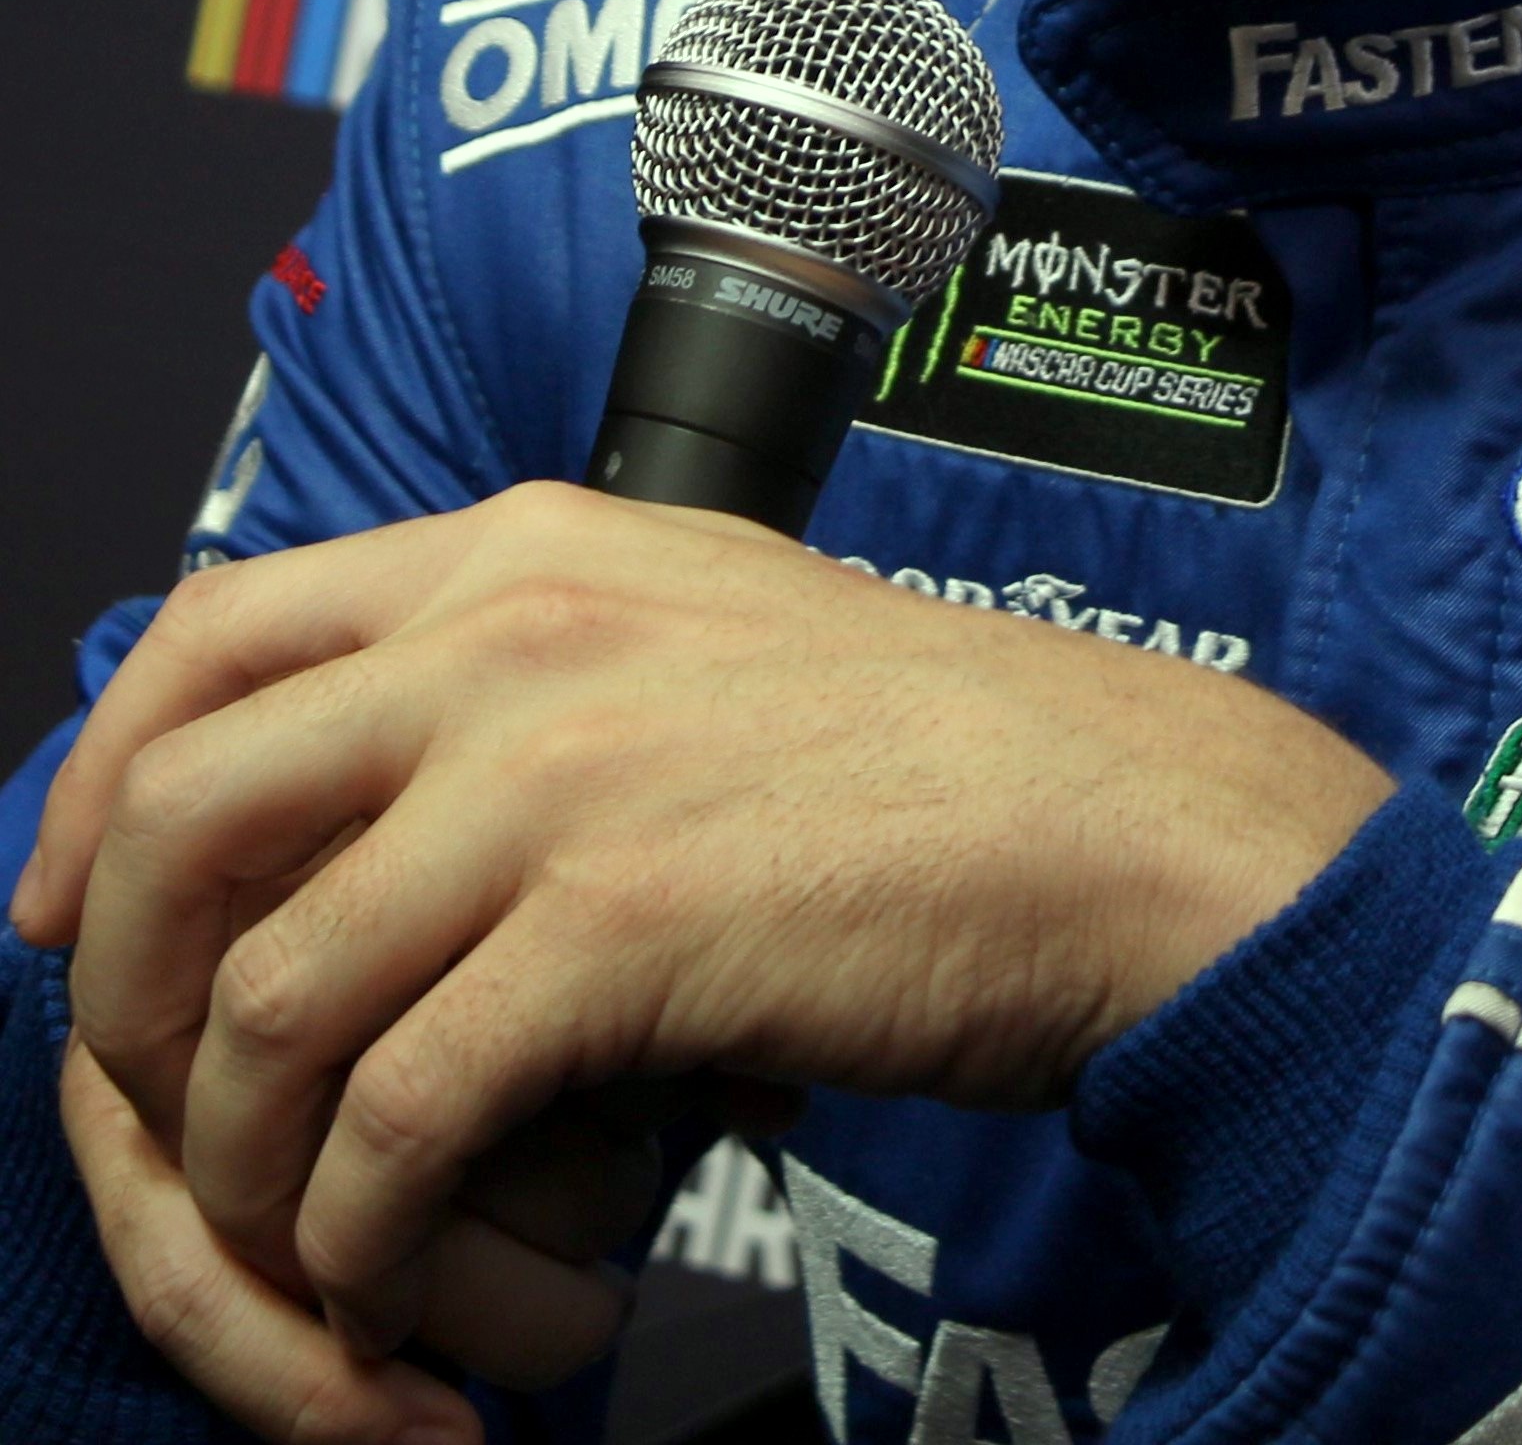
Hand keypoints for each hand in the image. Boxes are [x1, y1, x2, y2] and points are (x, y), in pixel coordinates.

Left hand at [17, 485, 1389, 1380]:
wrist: (1117, 821)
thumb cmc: (924, 757)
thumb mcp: (700, 630)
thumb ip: (532, 668)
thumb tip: (351, 808)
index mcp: (532, 547)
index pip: (216, 626)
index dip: (101, 780)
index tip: (79, 914)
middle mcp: (518, 630)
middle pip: (183, 815)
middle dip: (132, 1002)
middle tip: (174, 1119)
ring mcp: (560, 770)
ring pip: (261, 999)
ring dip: (253, 1169)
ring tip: (322, 1245)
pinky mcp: (619, 926)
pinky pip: (388, 1117)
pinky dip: (367, 1233)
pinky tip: (420, 1274)